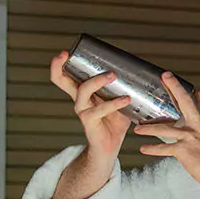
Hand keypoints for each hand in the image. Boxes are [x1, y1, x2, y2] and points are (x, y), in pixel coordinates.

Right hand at [50, 51, 132, 165]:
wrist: (110, 146)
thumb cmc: (114, 121)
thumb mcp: (119, 100)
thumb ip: (124, 88)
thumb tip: (141, 72)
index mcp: (83, 92)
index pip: (64, 76)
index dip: (58, 65)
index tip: (64, 52)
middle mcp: (79, 99)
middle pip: (61, 81)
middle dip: (59, 66)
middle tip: (67, 54)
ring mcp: (83, 110)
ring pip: (83, 91)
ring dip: (98, 81)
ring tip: (113, 75)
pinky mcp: (90, 121)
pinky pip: (100, 110)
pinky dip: (114, 103)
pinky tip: (126, 100)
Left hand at [134, 73, 199, 187]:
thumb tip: (197, 135)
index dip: (199, 95)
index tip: (194, 88)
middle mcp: (199, 127)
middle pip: (186, 103)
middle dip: (175, 88)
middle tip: (165, 77)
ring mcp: (190, 137)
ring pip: (165, 128)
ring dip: (150, 127)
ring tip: (138, 127)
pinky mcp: (183, 150)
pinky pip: (164, 148)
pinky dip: (152, 149)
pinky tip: (143, 149)